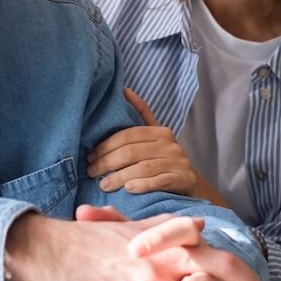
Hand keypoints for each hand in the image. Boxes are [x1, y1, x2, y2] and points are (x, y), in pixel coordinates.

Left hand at [87, 89, 202, 195]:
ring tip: (103, 185)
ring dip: (120, 177)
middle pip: (132, 151)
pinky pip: (159, 181)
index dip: (105, 146)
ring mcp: (178, 162)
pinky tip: (128, 189)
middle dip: (107, 162)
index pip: (127, 135)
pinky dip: (142, 185)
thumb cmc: (164, 159)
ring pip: (143, 167)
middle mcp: (170, 144)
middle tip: (91, 171)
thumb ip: (141, 115)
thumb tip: (125, 90)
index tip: (90, 156)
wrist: (190, 183)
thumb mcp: (154, 137)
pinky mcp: (183, 179)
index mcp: (160, 132)